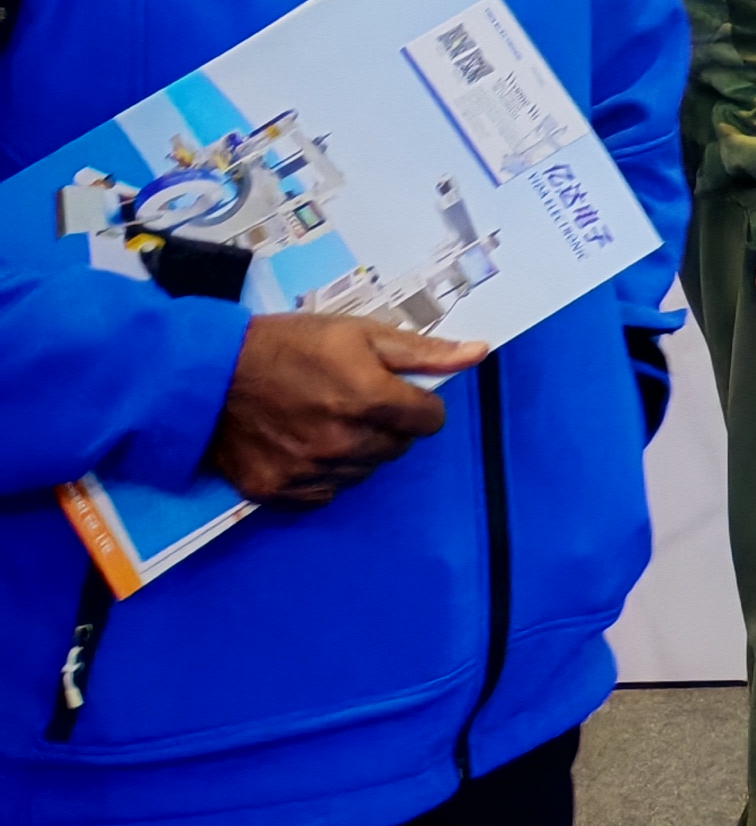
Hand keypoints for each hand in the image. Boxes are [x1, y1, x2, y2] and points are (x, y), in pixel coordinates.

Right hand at [204, 315, 486, 507]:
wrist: (206, 375)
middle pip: (398, 449)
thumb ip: (422, 351)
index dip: (419, 405)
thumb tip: (479, 353)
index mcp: (368, 400)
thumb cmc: (289, 345)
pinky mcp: (277, 492)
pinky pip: (325, 493)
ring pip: (364, 472)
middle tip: (356, 402)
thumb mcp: (359, 332)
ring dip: (357, 451)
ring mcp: (309, 472)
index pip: (429, 421)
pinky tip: (304, 446)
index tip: (398, 393)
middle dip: (389, 426)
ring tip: (326, 421)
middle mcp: (343, 443)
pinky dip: (324, 475)